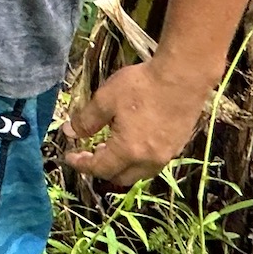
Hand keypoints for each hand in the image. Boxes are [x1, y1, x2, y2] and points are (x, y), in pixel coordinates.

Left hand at [59, 55, 218, 186]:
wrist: (183, 76)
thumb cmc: (142, 86)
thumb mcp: (106, 99)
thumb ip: (86, 120)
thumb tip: (70, 132)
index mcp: (128, 151)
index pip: (100, 168)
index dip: (82, 165)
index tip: (69, 157)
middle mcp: (149, 160)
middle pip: (120, 177)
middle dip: (101, 169)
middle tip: (88, 153)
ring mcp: (167, 155)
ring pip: (139, 173)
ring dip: (121, 166)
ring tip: (108, 148)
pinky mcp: (178, 145)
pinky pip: (153, 163)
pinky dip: (137, 160)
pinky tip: (132, 142)